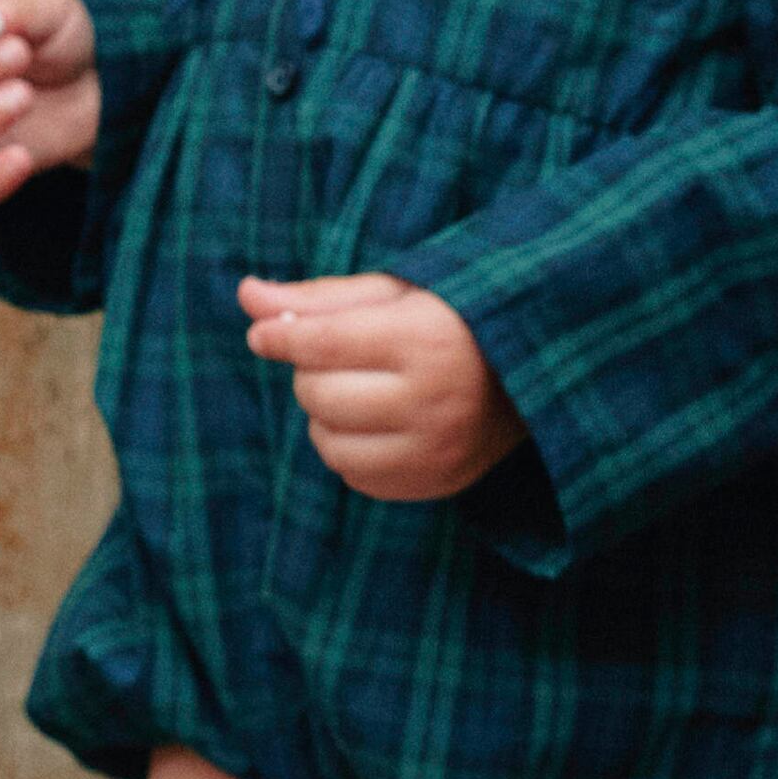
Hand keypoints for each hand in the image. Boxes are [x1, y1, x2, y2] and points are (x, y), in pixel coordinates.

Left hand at [239, 269, 520, 505]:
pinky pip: (351, 474)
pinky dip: (349, 447)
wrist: (531, 377)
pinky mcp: (434, 484)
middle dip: (313, 371)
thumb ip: (318, 298)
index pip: (322, 344)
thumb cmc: (450, 321)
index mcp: (427, 339)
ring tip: (365, 389)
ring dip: (328, 413)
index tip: (262, 333)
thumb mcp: (393, 294)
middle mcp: (434, 401)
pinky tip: (379, 423)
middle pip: (316, 394)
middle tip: (347, 356)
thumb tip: (247, 296)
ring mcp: (435, 451)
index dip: (279, 335)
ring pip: (326, 440)